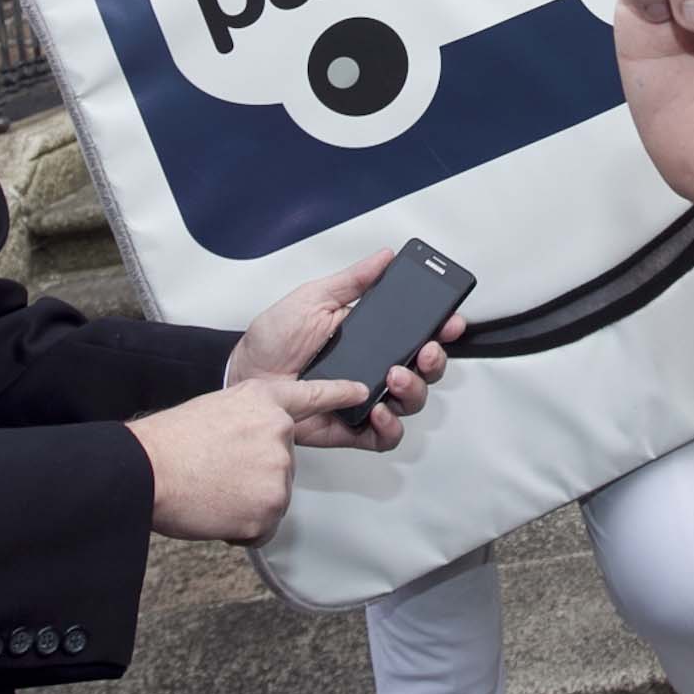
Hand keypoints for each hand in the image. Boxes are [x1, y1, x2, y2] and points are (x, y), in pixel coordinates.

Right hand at [125, 377, 374, 543]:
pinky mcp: (271, 506)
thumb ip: (249, 424)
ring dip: (245, 504)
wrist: (148, 469)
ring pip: (272, 498)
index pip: (310, 396)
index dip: (338, 393)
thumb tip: (253, 452)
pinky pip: (262, 527)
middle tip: (216, 474)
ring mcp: (279, 470)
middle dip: (253, 477)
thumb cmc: (170, 444)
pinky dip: (241, 529)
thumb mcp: (217, 411)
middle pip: (281, 466)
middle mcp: (279, 431)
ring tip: (211, 490)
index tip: (362, 392)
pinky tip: (216, 512)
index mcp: (264, 401)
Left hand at [224, 249, 458, 439]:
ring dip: (413, 390)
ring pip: (410, 402)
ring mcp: (365, 399)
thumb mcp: (313, 299)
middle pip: (424, 370)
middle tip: (425, 351)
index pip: (417, 332)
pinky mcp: (351, 428)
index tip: (450, 320)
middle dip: (435, 361)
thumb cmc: (273, 339)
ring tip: (395, 378)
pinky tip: (378, 411)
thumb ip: (352, 280)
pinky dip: (389, 427)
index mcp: (371, 335)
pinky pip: (384, 436)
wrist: (244, 375)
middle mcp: (373, 368)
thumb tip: (384, 257)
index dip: (440, 328)